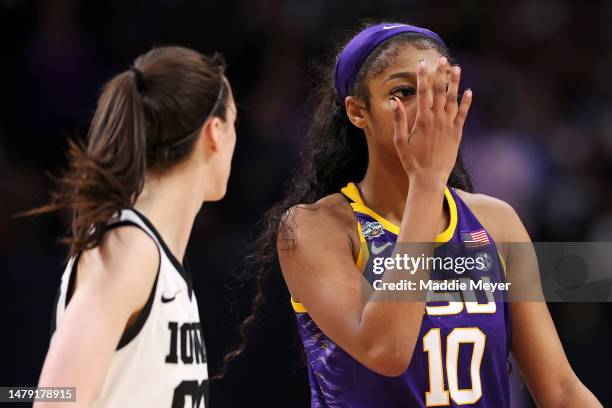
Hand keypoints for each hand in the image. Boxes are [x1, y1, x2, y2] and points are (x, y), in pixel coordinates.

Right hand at [392, 56, 471, 185]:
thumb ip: (399, 119)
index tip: (422, 63)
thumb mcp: (400, 141)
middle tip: (443, 59)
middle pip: (439, 91)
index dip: (423, 76)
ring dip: (455, 83)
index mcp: (422, 120)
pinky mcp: (457, 134)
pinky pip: (463, 114)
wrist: (428, 178)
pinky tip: (468, 92)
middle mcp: (437, 120)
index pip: (423, 92)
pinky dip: (466, 102)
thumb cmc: (411, 161)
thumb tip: (394, 101)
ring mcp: (449, 126)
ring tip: (457, 68)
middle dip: (440, 74)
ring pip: (453, 100)